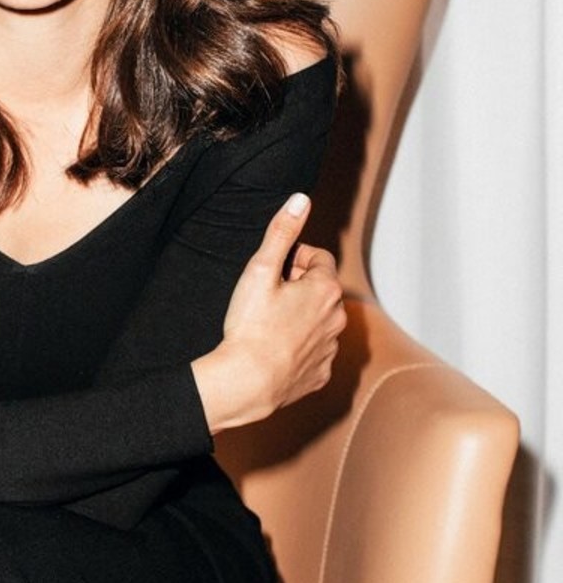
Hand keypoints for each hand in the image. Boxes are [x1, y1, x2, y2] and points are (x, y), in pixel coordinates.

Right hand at [193, 194, 345, 432]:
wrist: (246, 382)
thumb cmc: (250, 325)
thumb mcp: (260, 270)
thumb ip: (282, 232)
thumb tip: (301, 200)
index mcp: (326, 289)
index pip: (318, 258)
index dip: (294, 259)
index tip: (273, 270)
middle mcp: (337, 318)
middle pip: (320, 289)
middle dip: (298, 287)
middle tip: (266, 295)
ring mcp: (330, 349)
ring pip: (318, 321)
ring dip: (300, 317)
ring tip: (268, 324)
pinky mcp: (319, 375)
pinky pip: (313, 352)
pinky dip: (298, 347)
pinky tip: (274, 349)